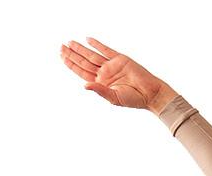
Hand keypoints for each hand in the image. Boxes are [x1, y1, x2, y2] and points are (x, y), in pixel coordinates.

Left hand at [58, 37, 172, 111]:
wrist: (150, 93)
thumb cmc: (133, 99)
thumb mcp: (114, 97)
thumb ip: (100, 90)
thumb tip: (84, 85)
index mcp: (100, 83)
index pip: (81, 72)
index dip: (71, 64)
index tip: (62, 57)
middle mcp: (104, 73)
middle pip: (84, 62)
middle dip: (72, 55)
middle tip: (61, 47)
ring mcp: (112, 65)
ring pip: (92, 55)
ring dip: (81, 49)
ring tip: (70, 43)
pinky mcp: (121, 59)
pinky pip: (106, 50)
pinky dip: (97, 44)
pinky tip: (88, 40)